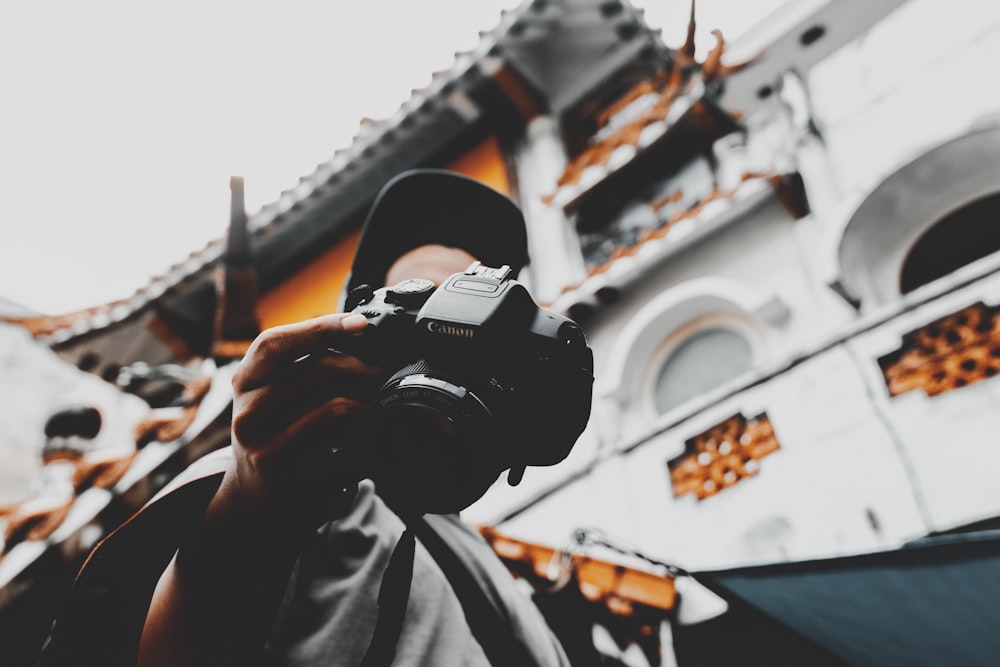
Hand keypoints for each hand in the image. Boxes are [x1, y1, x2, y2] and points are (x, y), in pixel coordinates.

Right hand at [216, 313, 384, 532]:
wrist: (252, 499)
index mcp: (246, 379)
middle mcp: (244, 403)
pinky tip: (367, 416)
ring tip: (380, 387)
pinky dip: (353, 414)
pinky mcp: (272, 461)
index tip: (360, 322)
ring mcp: (254, 434)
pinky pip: (323, 424)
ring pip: (322, 393)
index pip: (276, 341)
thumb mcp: (281, 400)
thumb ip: (306, 371)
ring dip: (360, 386)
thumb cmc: (277, 439)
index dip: (319, 326)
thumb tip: (358, 338)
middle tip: (383, 364)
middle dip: (354, 359)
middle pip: (305, 363)